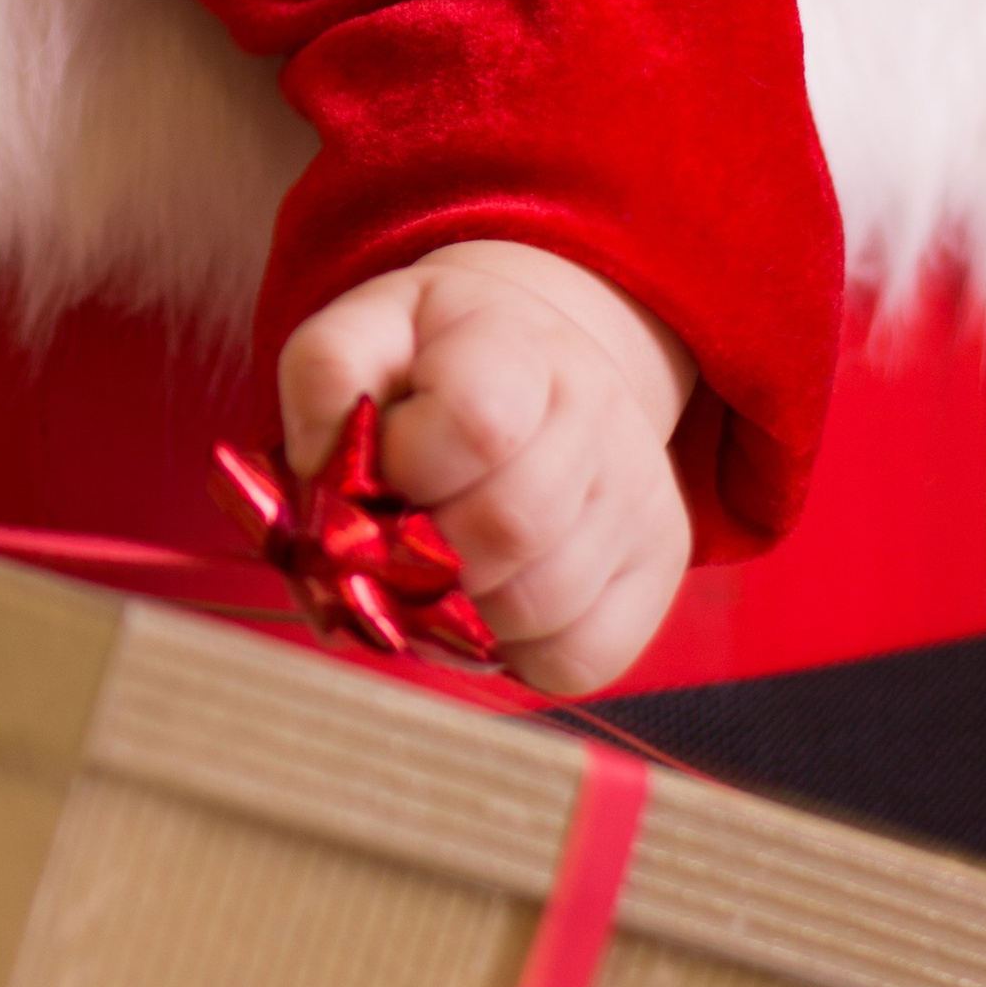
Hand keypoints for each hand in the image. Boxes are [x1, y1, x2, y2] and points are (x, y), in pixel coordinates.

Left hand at [277, 240, 695, 695]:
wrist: (540, 360)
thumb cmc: (433, 360)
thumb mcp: (366, 329)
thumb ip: (323, 374)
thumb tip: (322, 463)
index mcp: (519, 346)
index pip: (478, 422)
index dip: (406, 465)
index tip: (383, 466)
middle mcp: (602, 413)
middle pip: (510, 527)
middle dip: (425, 554)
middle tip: (400, 537)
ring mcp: (642, 494)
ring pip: (543, 604)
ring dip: (463, 611)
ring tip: (440, 569)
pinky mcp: (663, 564)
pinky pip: (582, 657)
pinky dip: (517, 654)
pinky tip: (492, 600)